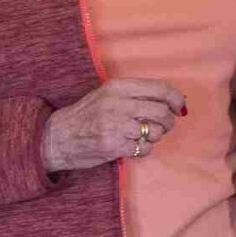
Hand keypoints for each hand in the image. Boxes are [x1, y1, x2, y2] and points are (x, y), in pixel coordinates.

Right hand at [42, 78, 187, 173]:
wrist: (56, 137)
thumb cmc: (86, 116)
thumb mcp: (107, 95)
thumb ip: (137, 94)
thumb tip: (175, 99)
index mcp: (117, 87)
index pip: (160, 89)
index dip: (176, 99)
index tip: (179, 107)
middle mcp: (117, 104)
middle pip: (162, 112)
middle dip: (168, 122)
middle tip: (161, 126)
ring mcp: (115, 125)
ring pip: (156, 131)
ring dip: (154, 137)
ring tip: (140, 136)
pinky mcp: (114, 145)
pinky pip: (145, 148)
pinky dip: (143, 149)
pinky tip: (130, 146)